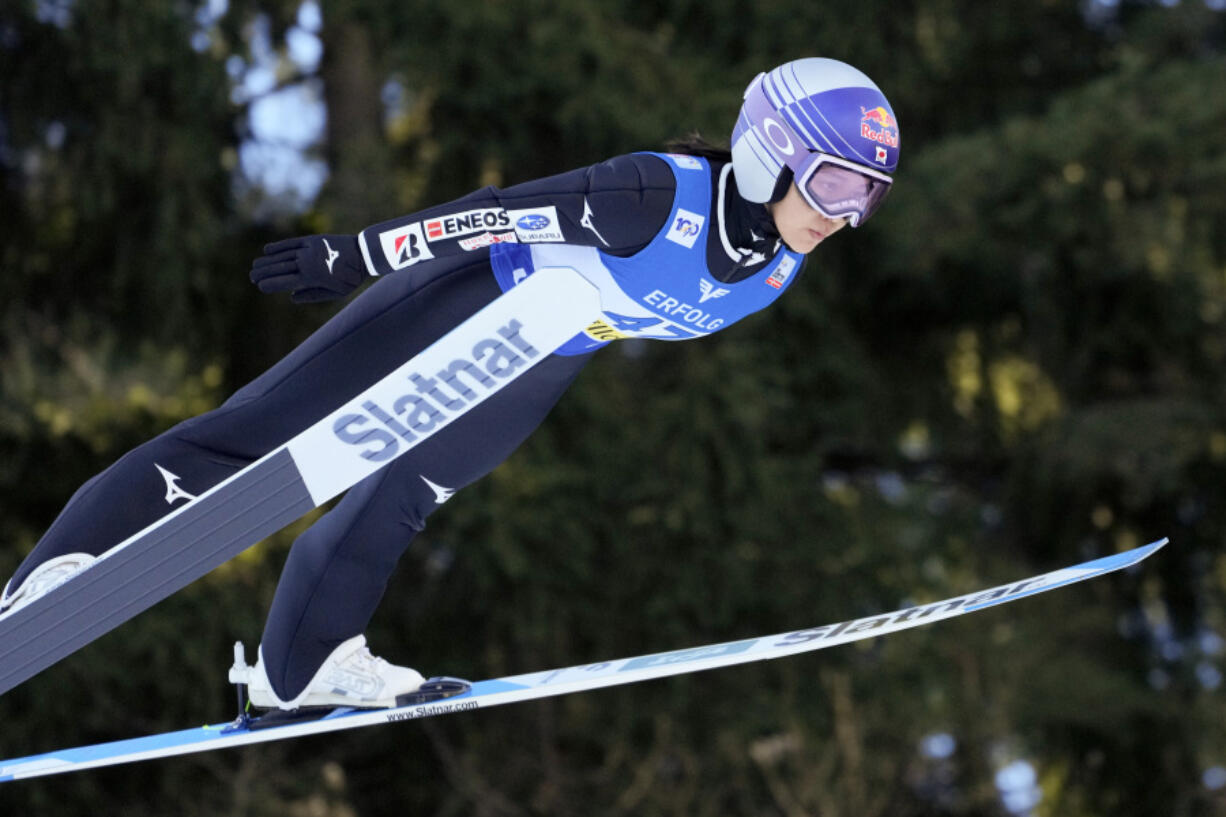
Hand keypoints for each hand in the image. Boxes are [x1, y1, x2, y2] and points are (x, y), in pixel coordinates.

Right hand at [250, 234, 367, 302]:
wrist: (363, 255)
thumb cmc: (350, 278)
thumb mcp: (335, 294)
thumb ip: (313, 295)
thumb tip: (291, 298)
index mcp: (311, 278)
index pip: (285, 282)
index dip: (271, 284)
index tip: (259, 286)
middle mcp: (306, 262)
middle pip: (280, 268)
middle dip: (264, 273)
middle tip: (251, 276)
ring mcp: (308, 249)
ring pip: (282, 256)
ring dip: (267, 261)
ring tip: (255, 265)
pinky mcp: (312, 240)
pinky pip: (291, 243)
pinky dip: (278, 246)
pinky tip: (267, 250)